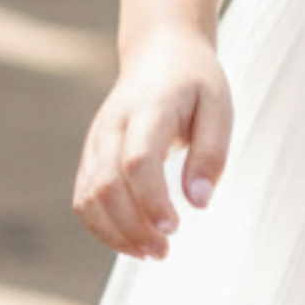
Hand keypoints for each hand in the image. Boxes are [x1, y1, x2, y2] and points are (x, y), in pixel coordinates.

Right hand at [73, 25, 231, 259]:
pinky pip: (84, 198)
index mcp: (149, 107)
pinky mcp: (90, 155)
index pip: (137, 160)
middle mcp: (113, 125)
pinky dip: (103, 227)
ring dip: (115, 234)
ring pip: (89, 197)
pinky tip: (133, 240)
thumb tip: (199, 202)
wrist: (160, 52)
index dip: (150, 199)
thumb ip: (211, 153)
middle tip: (165, 250)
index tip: (175, 226)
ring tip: (152, 252)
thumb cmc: (196, 82)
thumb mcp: (219, 107)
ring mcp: (96, 140)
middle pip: (107, 185)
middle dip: (133, 227)